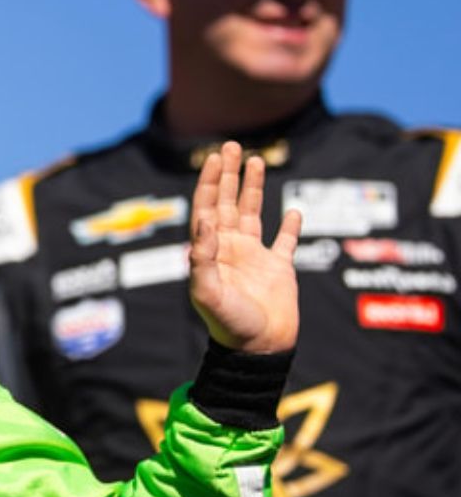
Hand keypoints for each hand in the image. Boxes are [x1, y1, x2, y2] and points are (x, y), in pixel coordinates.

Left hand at [189, 141, 301, 353]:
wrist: (257, 351)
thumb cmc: (228, 324)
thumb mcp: (207, 291)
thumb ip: (202, 256)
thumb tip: (204, 219)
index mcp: (211, 251)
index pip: (207, 208)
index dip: (210, 182)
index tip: (214, 158)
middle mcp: (230, 249)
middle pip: (228, 203)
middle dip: (228, 175)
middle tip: (231, 146)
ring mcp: (255, 258)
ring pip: (254, 214)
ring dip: (253, 188)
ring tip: (255, 160)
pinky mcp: (279, 270)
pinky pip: (286, 243)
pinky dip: (291, 227)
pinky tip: (296, 211)